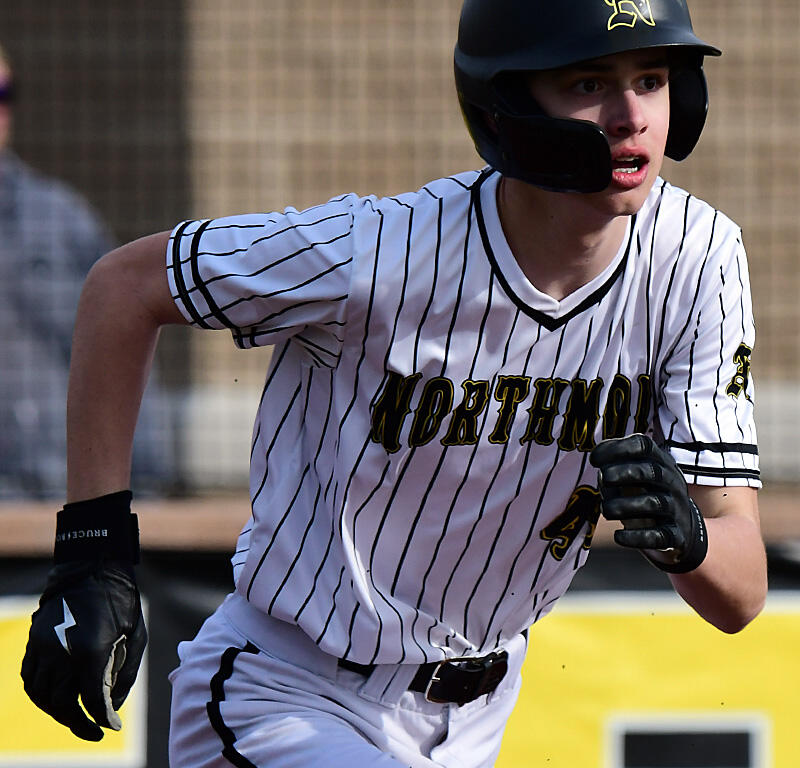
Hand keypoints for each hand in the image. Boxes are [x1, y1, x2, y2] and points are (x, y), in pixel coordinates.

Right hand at [21, 561, 145, 740]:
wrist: (94, 569)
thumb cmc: (122, 602)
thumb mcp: (136, 637)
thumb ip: (126, 674)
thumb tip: (114, 707)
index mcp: (91, 652)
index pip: (92, 700)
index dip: (102, 719)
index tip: (111, 728)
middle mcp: (62, 653)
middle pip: (62, 704)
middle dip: (78, 722)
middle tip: (93, 730)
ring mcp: (44, 648)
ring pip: (41, 695)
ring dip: (57, 711)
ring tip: (74, 717)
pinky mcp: (34, 642)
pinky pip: (30, 678)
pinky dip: (40, 694)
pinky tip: (54, 698)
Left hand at [589, 433, 707, 572]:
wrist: (684, 528)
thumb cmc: (647, 494)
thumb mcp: (635, 476)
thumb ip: (613, 469)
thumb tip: (600, 471)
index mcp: (660, 462)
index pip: (643, 446)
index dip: (617, 449)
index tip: (594, 459)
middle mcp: (671, 481)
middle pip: (651, 472)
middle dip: (624, 473)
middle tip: (603, 479)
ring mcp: (676, 508)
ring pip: (653, 503)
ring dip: (623, 506)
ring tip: (606, 510)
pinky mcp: (676, 535)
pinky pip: (658, 536)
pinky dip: (636, 537)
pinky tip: (618, 536)